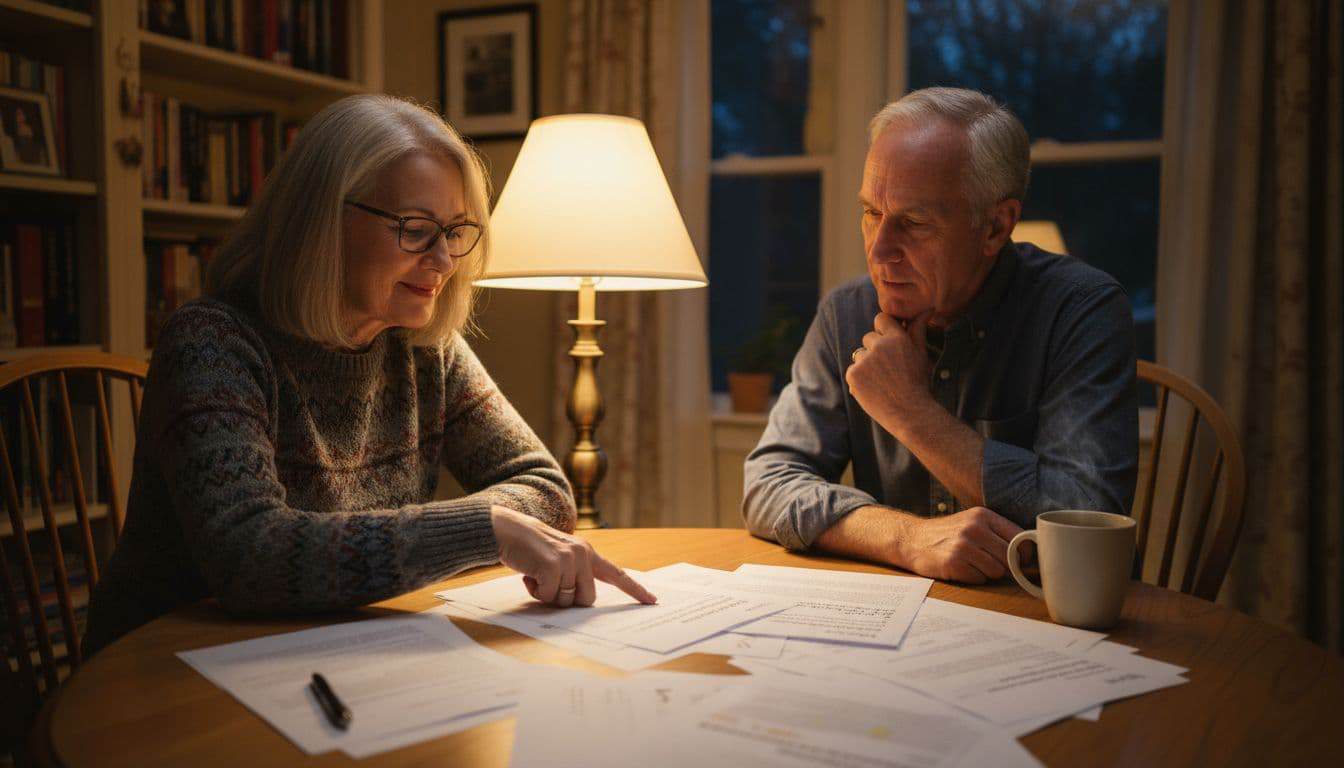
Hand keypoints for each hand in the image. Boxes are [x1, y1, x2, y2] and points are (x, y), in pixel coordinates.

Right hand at [490, 506, 656, 607]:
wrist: (506, 529)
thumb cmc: (531, 548)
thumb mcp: (560, 556)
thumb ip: (575, 573)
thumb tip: (581, 601)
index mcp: (587, 552)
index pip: (616, 574)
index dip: (634, 589)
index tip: (652, 601)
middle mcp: (583, 554)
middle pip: (587, 599)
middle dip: (567, 599)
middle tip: (549, 582)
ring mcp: (569, 559)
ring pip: (566, 601)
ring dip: (548, 594)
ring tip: (537, 573)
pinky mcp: (553, 566)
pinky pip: (548, 596)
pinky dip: (536, 592)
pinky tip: (529, 575)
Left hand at [845, 309, 934, 432]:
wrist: (910, 413)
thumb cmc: (919, 382)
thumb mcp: (921, 353)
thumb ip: (918, 329)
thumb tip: (928, 308)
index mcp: (897, 337)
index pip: (880, 319)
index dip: (884, 330)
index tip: (889, 343)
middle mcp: (879, 346)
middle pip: (868, 337)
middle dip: (876, 349)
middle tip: (890, 369)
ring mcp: (864, 360)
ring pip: (860, 354)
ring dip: (867, 364)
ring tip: (883, 381)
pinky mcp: (853, 375)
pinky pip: (852, 370)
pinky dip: (860, 379)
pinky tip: (874, 389)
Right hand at [892, 506, 1023, 583]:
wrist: (912, 539)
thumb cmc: (947, 534)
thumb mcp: (971, 522)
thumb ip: (997, 533)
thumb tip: (1028, 554)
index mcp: (983, 515)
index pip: (1019, 537)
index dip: (1024, 554)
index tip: (1020, 561)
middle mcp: (974, 528)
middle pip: (1009, 557)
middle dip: (1005, 566)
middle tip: (990, 564)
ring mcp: (963, 545)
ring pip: (997, 570)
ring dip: (988, 573)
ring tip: (973, 565)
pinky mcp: (953, 563)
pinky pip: (980, 579)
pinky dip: (974, 578)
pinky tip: (961, 569)